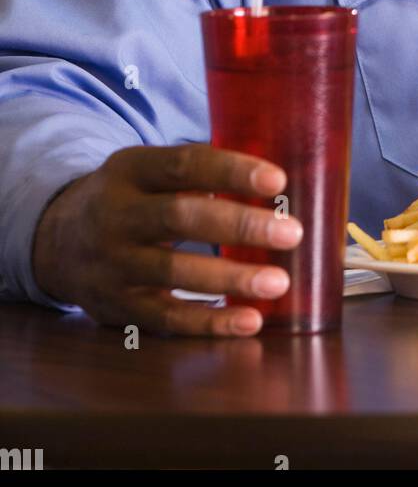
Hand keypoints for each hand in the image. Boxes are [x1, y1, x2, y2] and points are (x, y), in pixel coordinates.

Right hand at [32, 144, 302, 334]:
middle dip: (239, 226)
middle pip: (179, 217)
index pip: (184, 164)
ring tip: (278, 282)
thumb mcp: (147, 170)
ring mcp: (113, 264)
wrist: (58, 242)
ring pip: (173, 272)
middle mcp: (115, 214)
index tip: (278, 181)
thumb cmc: (130, 199)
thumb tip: (274, 177)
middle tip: (291, 233)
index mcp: (130, 169)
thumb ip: (198, 171)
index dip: (231, 170)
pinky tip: (249, 320)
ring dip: (231, 279)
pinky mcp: (117, 306)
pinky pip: (167, 318)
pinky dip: (210, 322)